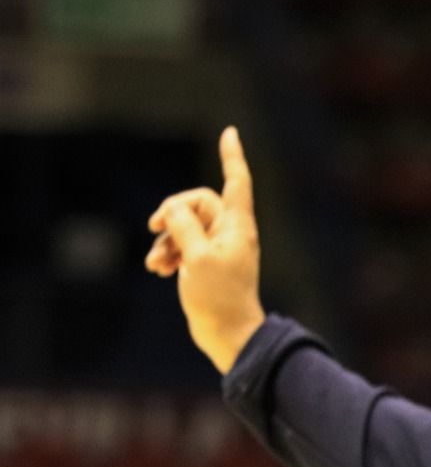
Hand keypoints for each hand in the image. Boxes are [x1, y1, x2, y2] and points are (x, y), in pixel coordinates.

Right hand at [146, 126, 265, 373]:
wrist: (228, 333)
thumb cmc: (220, 297)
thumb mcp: (198, 257)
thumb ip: (184, 226)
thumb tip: (174, 210)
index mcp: (238, 226)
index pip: (236, 182)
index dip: (232, 156)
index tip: (230, 132)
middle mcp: (231, 233)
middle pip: (197, 203)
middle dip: (172, 212)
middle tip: (155, 227)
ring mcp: (217, 248)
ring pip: (184, 226)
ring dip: (165, 240)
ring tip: (157, 263)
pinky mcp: (205, 264)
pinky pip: (181, 246)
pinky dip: (167, 254)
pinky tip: (159, 270)